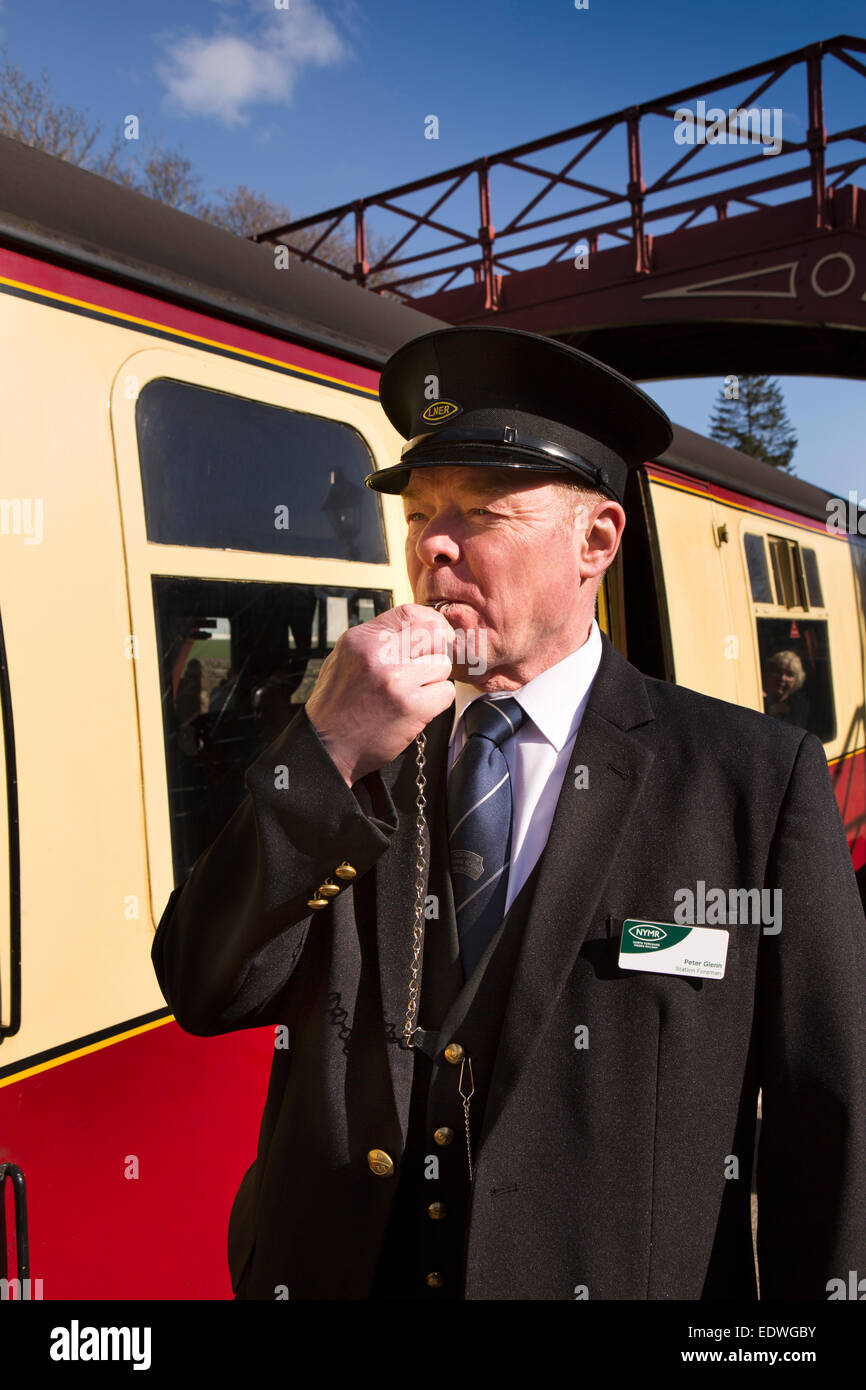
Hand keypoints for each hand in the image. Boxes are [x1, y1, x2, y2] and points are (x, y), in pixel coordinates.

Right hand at [305, 604, 455, 785]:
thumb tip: (417, 627)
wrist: (328, 747)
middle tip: (425, 667)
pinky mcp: (412, 706)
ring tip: (412, 693)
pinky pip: (445, 692)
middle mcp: (379, 654)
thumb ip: (378, 640)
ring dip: (433, 680)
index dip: (430, 621)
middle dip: (435, 650)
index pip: (409, 612)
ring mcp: (397, 680)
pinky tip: (416, 708)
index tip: (436, 633)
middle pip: (433, 634)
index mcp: (361, 639)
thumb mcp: (346, 658)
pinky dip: (436, 701)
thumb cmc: (337, 705)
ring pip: (442, 665)